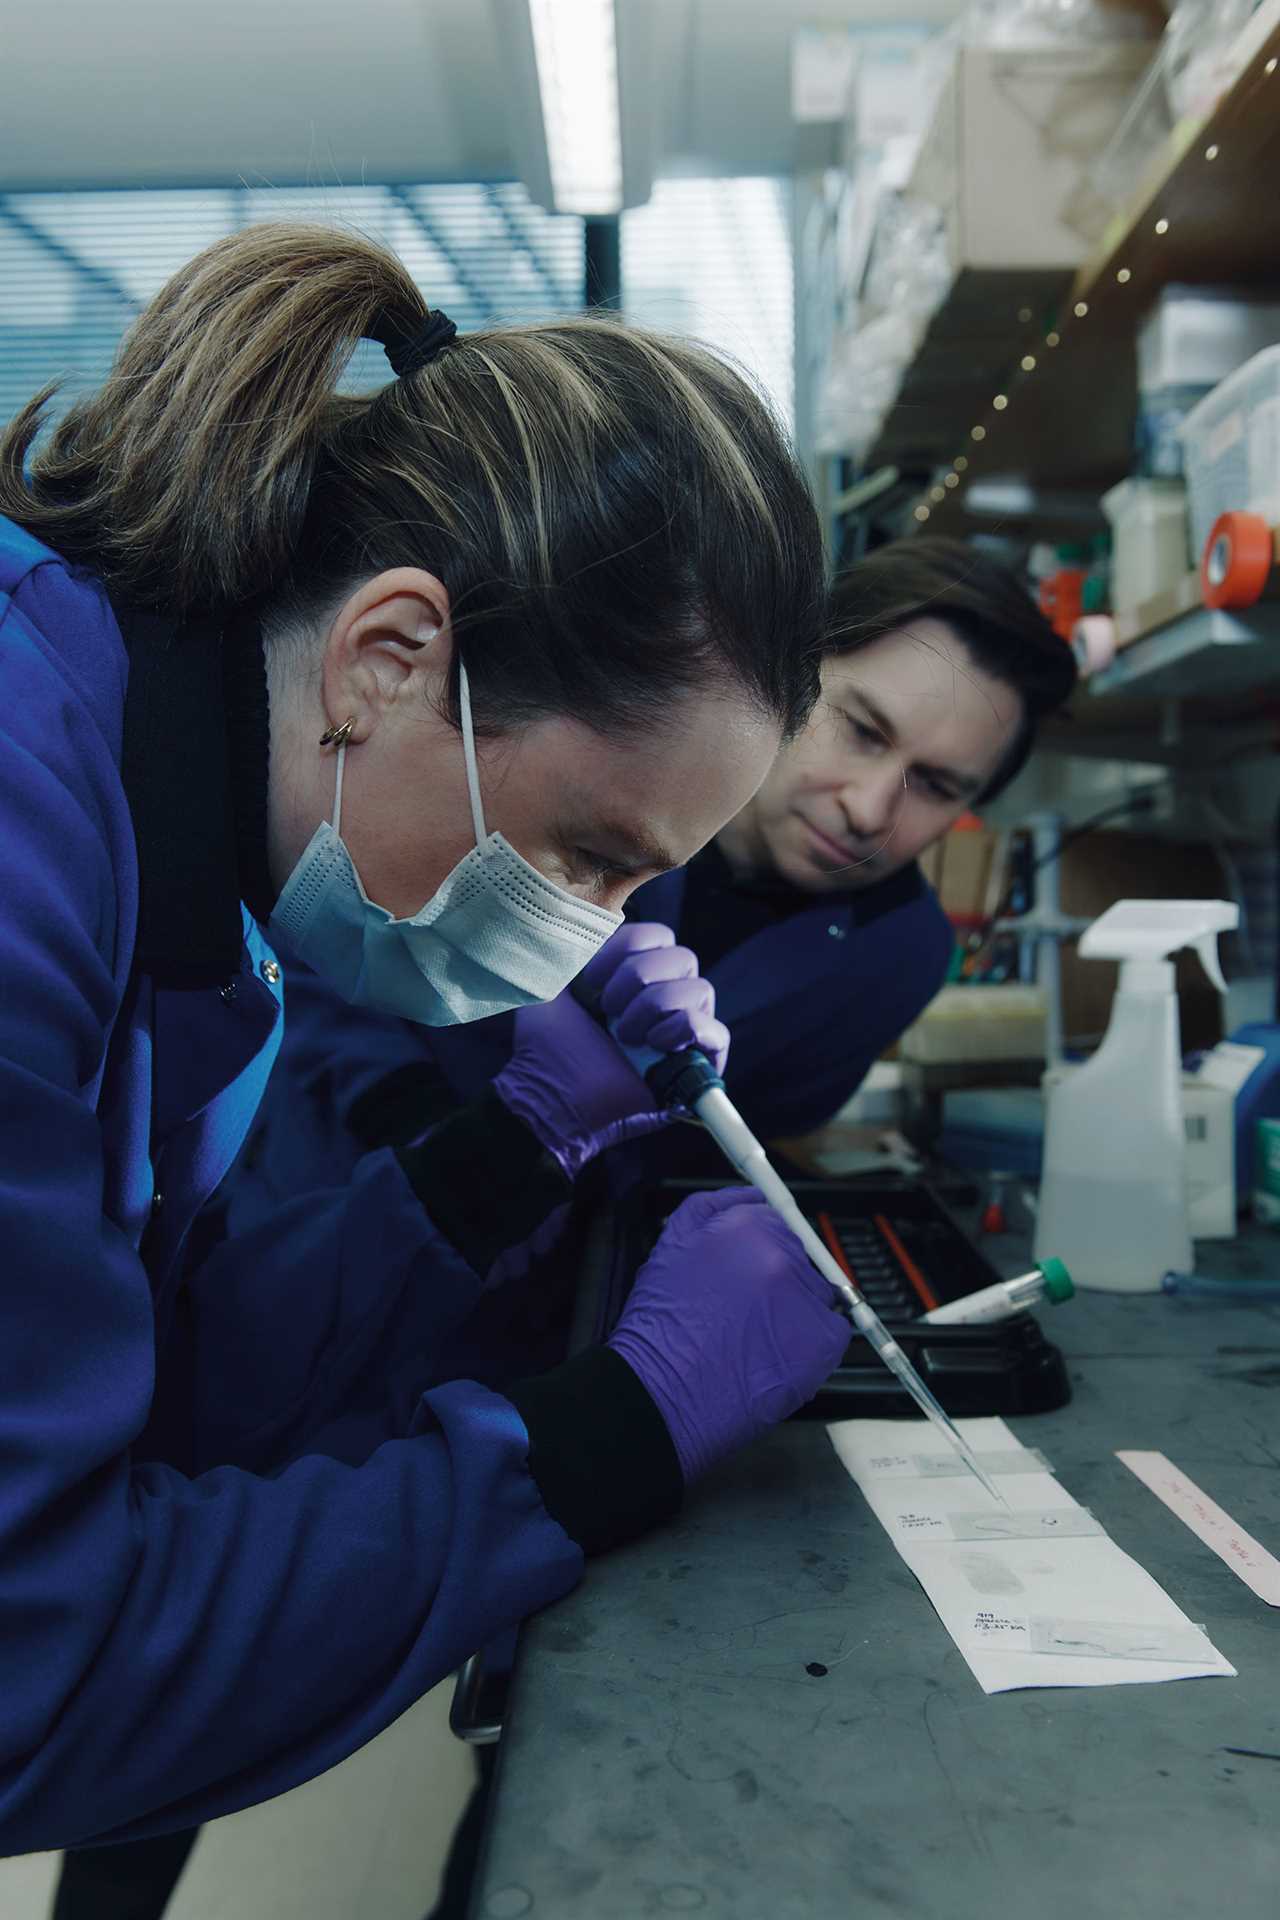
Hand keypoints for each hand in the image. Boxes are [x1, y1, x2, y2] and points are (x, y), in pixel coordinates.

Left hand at [493, 923, 728, 1180]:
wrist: (551, 1095)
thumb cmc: (547, 1047)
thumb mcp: (551, 984)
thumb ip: (570, 949)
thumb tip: (584, 921)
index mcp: (635, 976)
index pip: (657, 935)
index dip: (626, 947)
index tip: (589, 980)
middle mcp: (665, 998)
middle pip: (683, 956)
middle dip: (637, 977)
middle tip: (607, 1010)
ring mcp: (683, 1032)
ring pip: (700, 988)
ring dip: (654, 1007)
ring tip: (625, 1037)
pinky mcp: (698, 1065)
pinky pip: (715, 1031)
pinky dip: (683, 1029)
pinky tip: (654, 1045)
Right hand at [607, 1187, 849, 1482]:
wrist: (662, 1394)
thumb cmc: (660, 1327)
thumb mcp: (671, 1244)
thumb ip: (715, 1206)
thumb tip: (752, 1194)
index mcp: (748, 1227)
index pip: (779, 1222)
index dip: (764, 1250)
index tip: (755, 1273)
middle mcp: (783, 1256)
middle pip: (800, 1257)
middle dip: (779, 1280)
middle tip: (745, 1313)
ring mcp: (807, 1299)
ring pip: (817, 1294)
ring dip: (795, 1310)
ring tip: (754, 1338)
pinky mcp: (824, 1342)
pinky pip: (832, 1331)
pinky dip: (811, 1343)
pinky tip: (773, 1356)